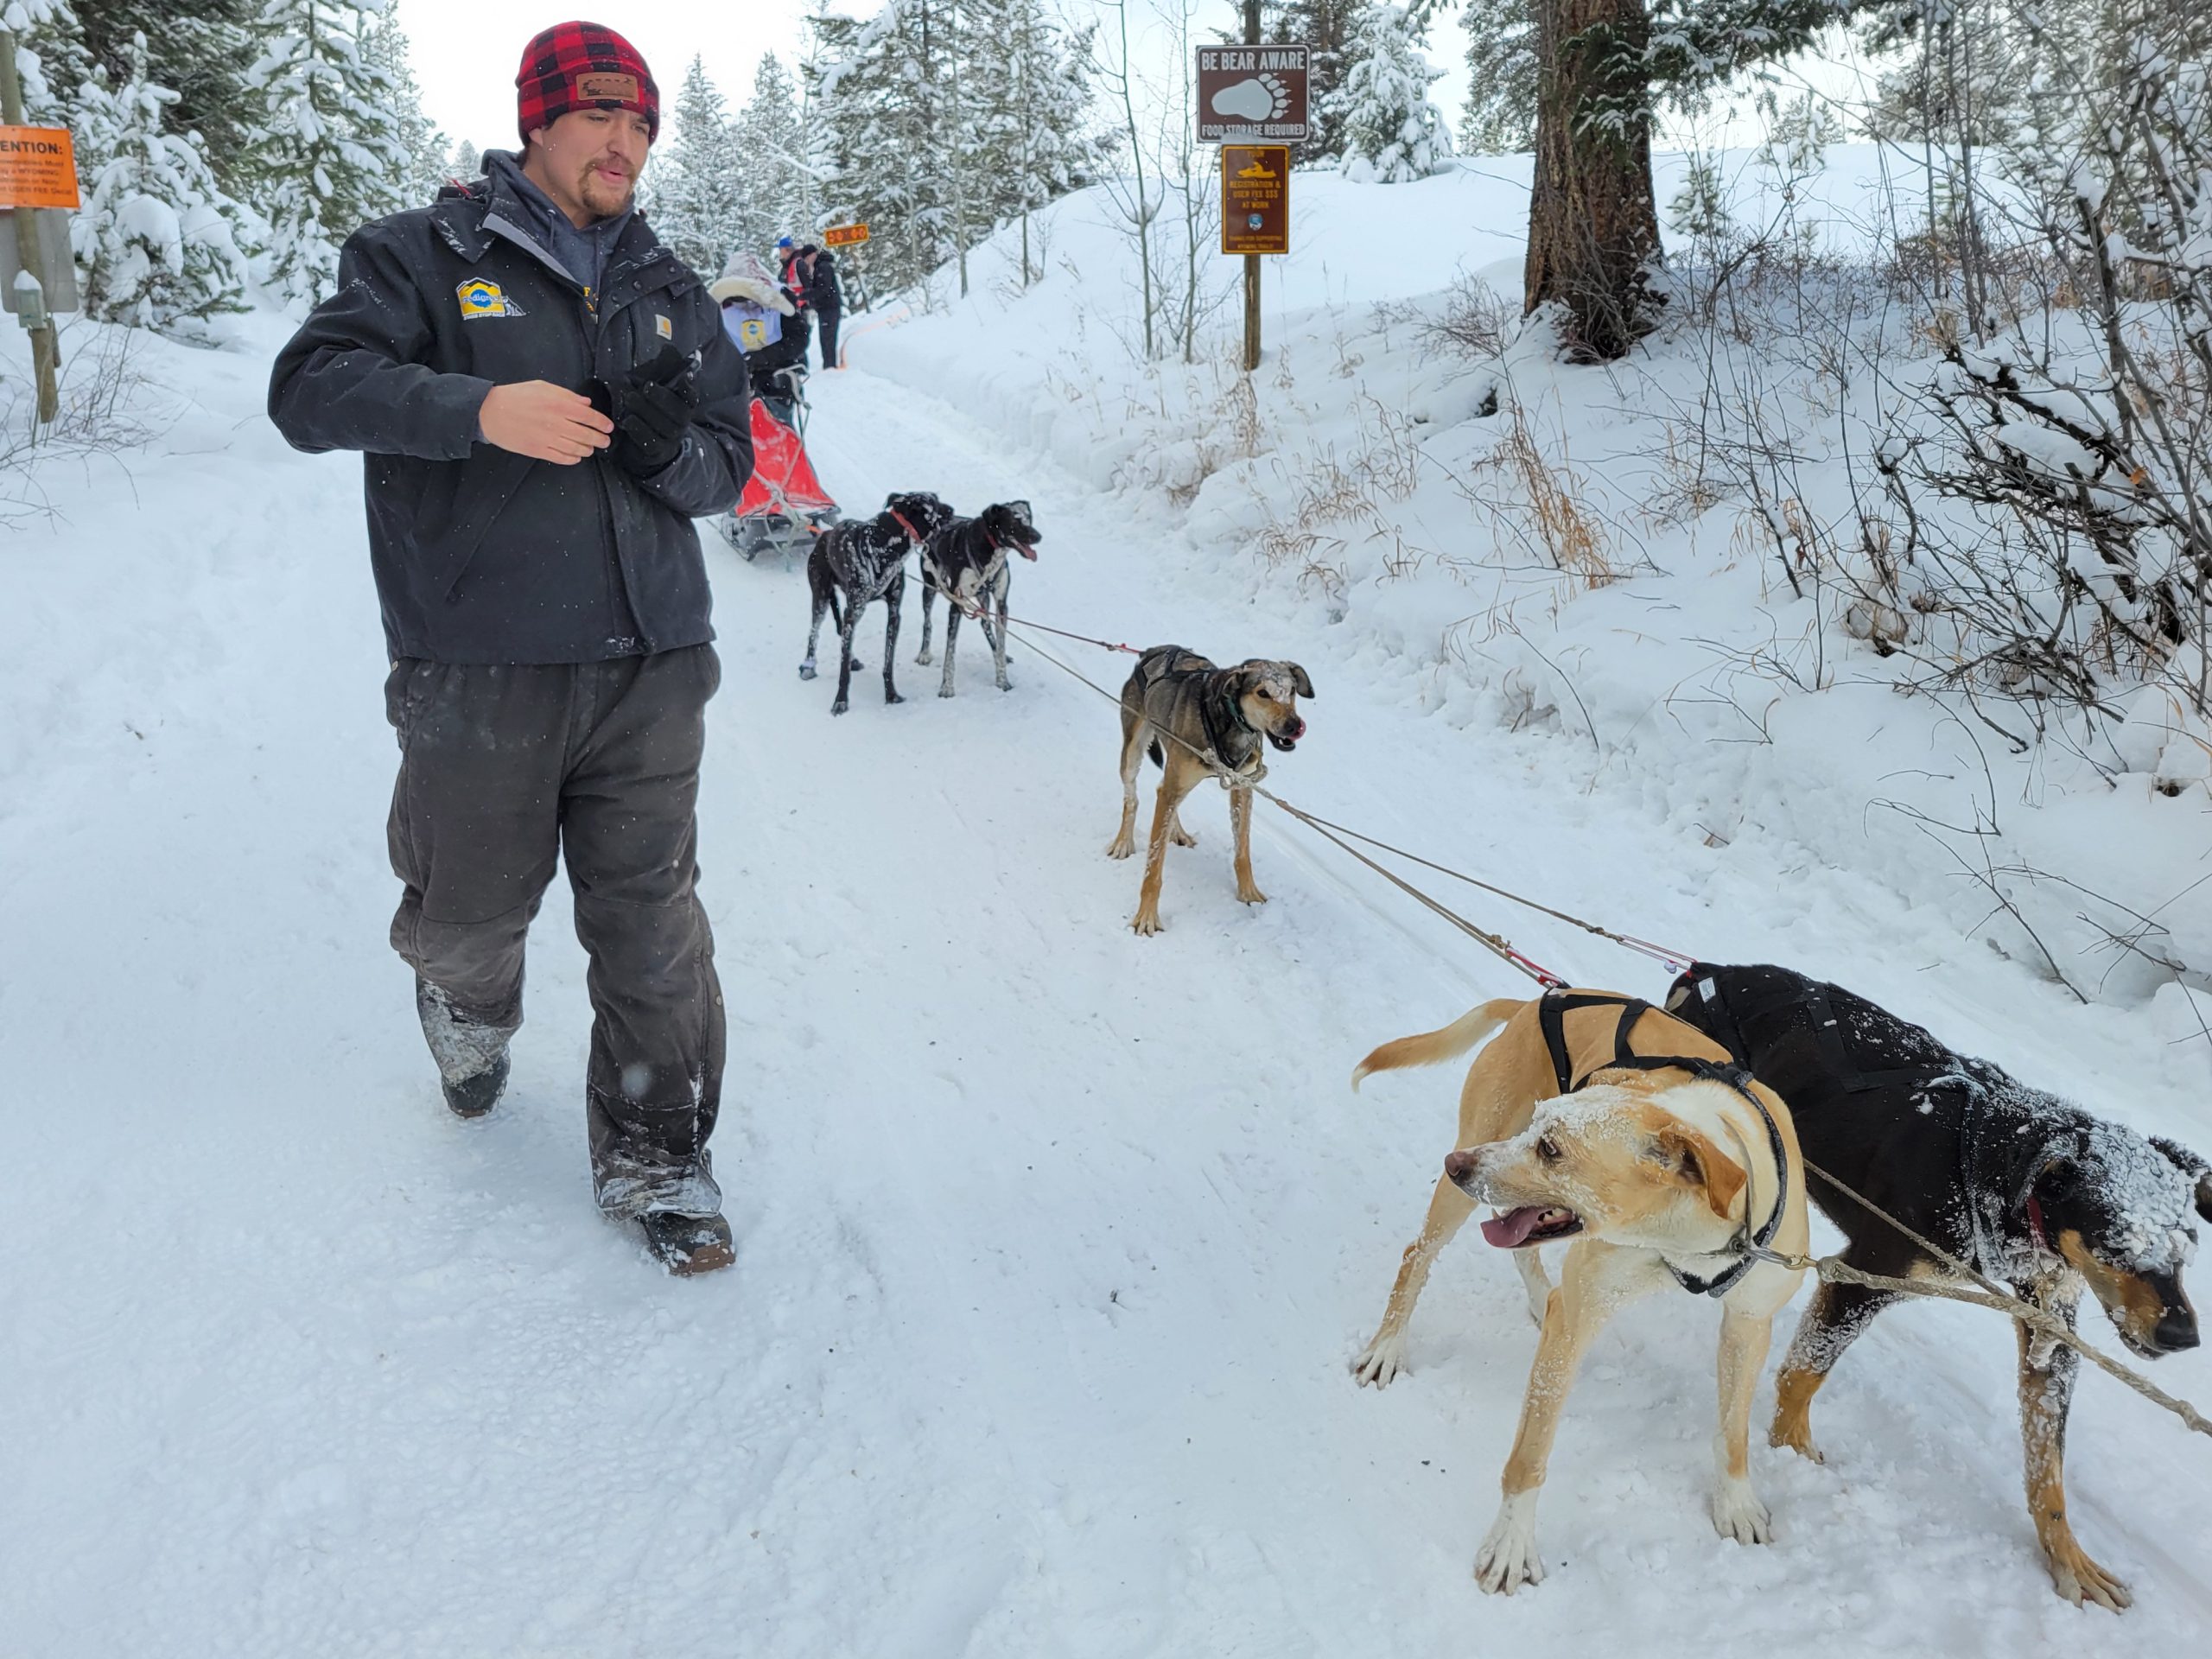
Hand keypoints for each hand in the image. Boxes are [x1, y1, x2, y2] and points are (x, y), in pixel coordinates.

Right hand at [478, 381, 611, 463]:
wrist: (490, 412)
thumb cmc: (515, 397)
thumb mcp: (542, 387)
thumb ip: (566, 394)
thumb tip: (586, 402)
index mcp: (558, 404)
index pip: (589, 415)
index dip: (602, 423)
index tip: (608, 427)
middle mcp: (556, 422)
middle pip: (587, 434)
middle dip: (600, 439)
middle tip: (605, 441)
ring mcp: (548, 439)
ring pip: (577, 448)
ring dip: (587, 449)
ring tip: (591, 448)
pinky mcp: (538, 451)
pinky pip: (562, 458)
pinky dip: (573, 459)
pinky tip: (576, 456)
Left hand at [598, 347, 697, 475]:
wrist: (649, 448)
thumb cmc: (651, 414)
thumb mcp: (657, 395)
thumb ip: (660, 377)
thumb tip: (667, 350)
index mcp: (684, 408)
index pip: (691, 398)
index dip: (689, 388)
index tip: (684, 377)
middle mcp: (681, 424)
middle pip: (677, 412)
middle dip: (661, 398)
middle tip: (646, 386)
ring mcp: (670, 439)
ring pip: (662, 425)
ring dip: (645, 410)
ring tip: (630, 398)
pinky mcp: (656, 451)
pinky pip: (649, 441)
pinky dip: (638, 429)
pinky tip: (627, 420)